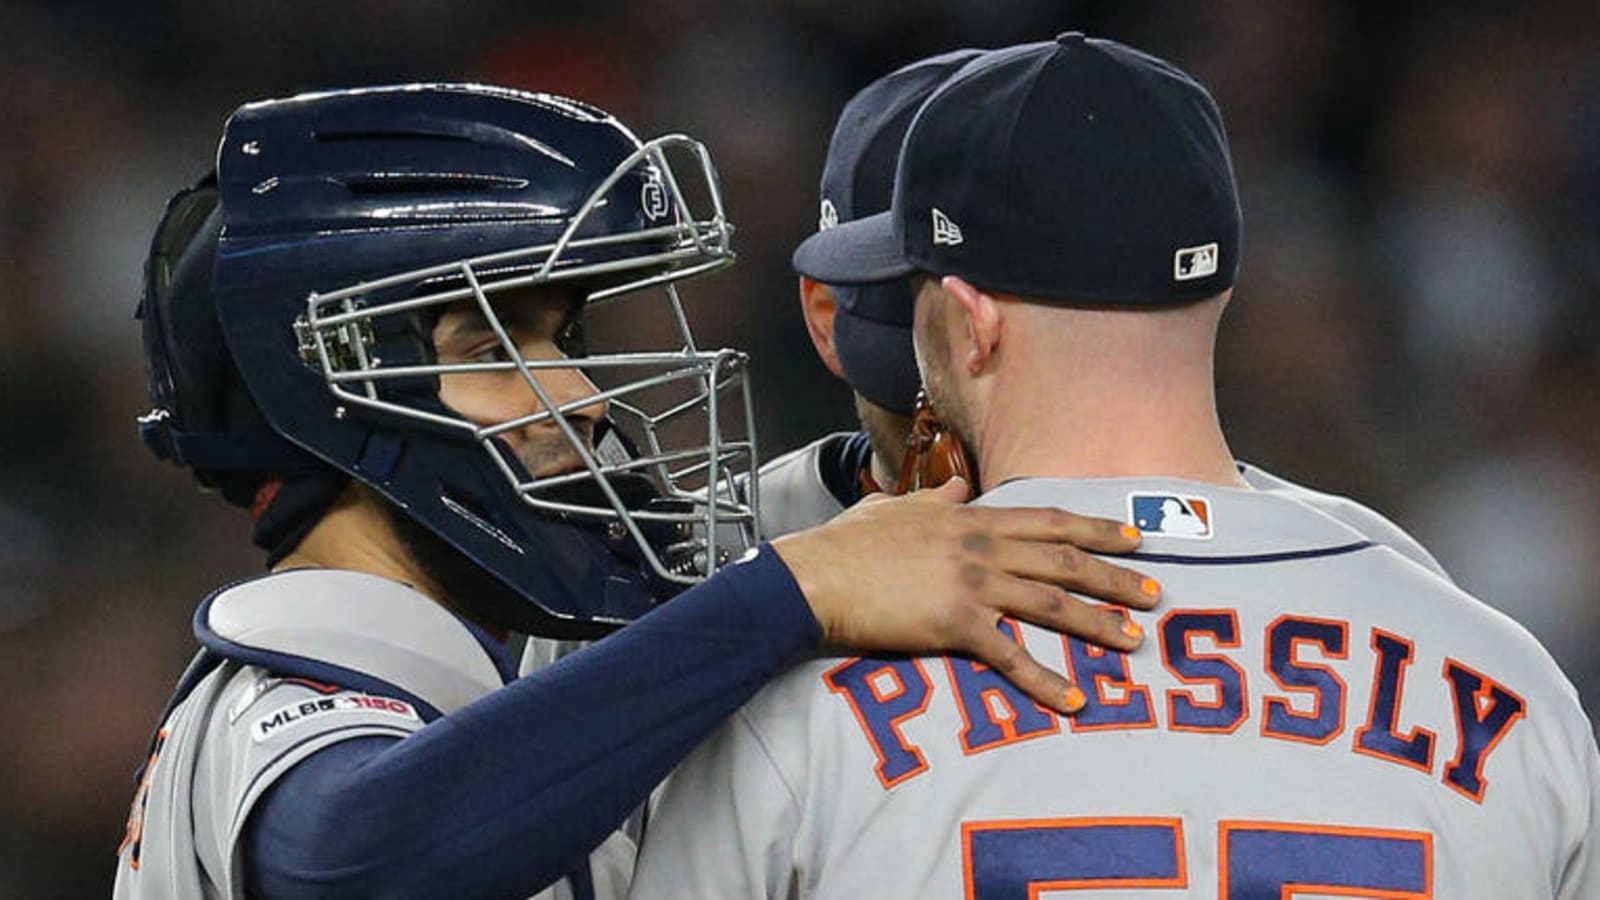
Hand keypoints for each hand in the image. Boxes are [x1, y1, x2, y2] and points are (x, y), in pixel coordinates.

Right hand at [770, 477, 1159, 714]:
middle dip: (1115, 576)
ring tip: (1135, 641)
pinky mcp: (955, 624)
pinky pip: (1011, 656)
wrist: (813, 578)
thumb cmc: (847, 546)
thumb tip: (962, 482)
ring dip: (1099, 623)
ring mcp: (971, 584)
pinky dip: (1045, 681)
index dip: (1095, 530)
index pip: (1048, 521)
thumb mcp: (896, 509)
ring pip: (1052, 603)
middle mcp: (980, 547)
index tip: (1133, 539)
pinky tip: (1074, 700)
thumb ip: (937, 497)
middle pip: (1063, 561)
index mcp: (970, 519)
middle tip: (1155, 592)